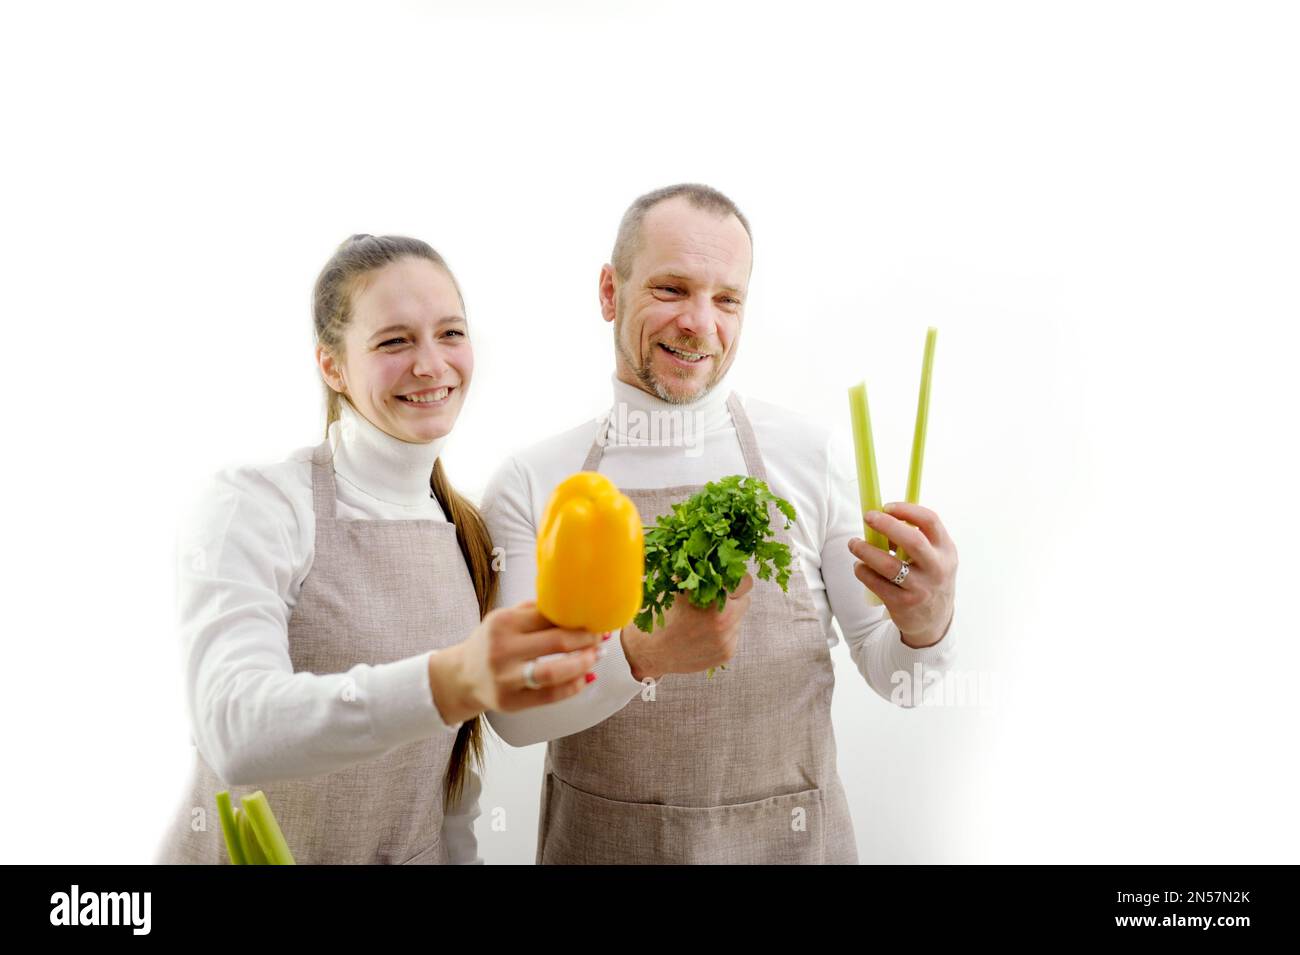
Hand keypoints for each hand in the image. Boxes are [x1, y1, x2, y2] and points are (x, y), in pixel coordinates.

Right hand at [428, 601, 602, 722]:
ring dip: (582, 663)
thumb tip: (578, 604)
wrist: (463, 677)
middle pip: (556, 643)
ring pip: (554, 672)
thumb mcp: (504, 619)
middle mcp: (502, 650)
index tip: (595, 619)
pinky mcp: (511, 702)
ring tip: (596, 657)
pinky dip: (573, 687)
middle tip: (601, 638)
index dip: (578, 618)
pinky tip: (585, 677)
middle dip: (586, 640)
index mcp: (502, 623)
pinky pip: (550, 696)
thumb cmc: (491, 643)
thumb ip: (535, 611)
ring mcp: (506, 679)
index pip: (549, 616)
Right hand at [622, 573, 753, 680]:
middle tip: (713, 597)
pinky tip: (702, 632)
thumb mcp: (676, 585)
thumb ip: (699, 571)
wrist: (648, 650)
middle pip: (745, 599)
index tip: (725, 579)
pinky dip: (722, 632)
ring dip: (727, 614)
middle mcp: (726, 621)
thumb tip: (715, 554)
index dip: (734, 577)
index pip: (744, 581)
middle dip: (732, 597)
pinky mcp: (727, 653)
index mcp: (714, 599)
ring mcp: (727, 639)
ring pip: (739, 618)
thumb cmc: (661, 613)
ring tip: (703, 617)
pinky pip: (732, 635)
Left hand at [847, 502, 957, 647]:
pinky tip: (859, 566)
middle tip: (867, 517)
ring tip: (853, 544)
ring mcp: (921, 587)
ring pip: (888, 564)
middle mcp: (937, 568)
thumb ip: (916, 538)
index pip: (930, 521)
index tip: (886, 506)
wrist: (934, 621)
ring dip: (866, 550)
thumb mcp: (934, 557)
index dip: (907, 509)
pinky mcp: (904, 603)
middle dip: (886, 525)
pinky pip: (876, 583)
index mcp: (946, 550)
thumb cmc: (928, 578)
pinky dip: (863, 571)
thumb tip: (881, 518)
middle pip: (912, 540)